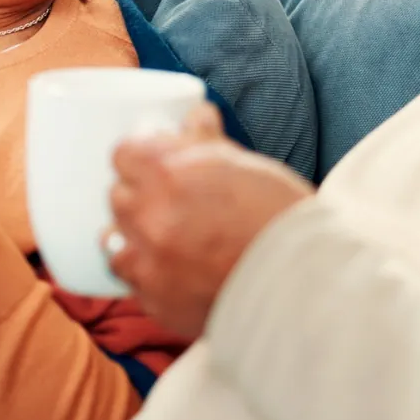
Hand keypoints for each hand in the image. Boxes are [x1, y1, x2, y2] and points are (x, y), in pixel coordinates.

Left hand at [107, 104, 312, 337]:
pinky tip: (174, 273)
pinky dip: (148, 277)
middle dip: (139, 196)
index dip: (139, 157)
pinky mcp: (156, 303)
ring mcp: (149, 265)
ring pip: (114, 242)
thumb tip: (194, 116)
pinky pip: (134, 284)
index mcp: (167, 174)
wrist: (304, 285)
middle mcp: (149, 218)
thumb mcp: (246, 166)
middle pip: (117, 197)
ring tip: (164, 241)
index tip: (150, 163)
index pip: (122, 155)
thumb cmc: (280, 218)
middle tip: (166, 202)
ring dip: (134, 238)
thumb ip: (207, 140)